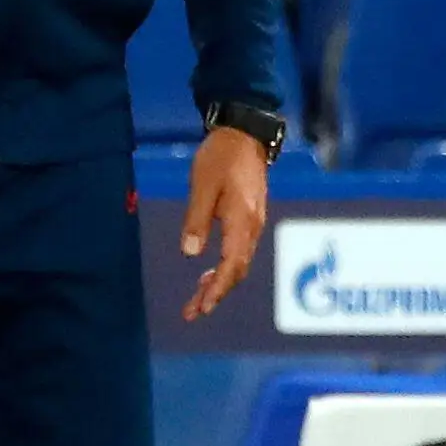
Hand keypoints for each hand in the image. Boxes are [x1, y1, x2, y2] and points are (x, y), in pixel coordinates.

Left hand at [180, 127, 267, 321]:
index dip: (217, 290)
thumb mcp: (202, 186)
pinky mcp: (250, 217)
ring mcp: (254, 223)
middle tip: (192, 312)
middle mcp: (253, 226)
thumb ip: (197, 219)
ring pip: (240, 263)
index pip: (232, 265)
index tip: (202, 307)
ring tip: (197, 299)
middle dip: (216, 294)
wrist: (244, 134)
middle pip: (238, 271)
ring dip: (220, 283)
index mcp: (242, 220)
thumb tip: (191, 253)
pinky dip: (225, 267)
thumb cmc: (220, 156)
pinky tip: (209, 273)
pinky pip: (240, 252)